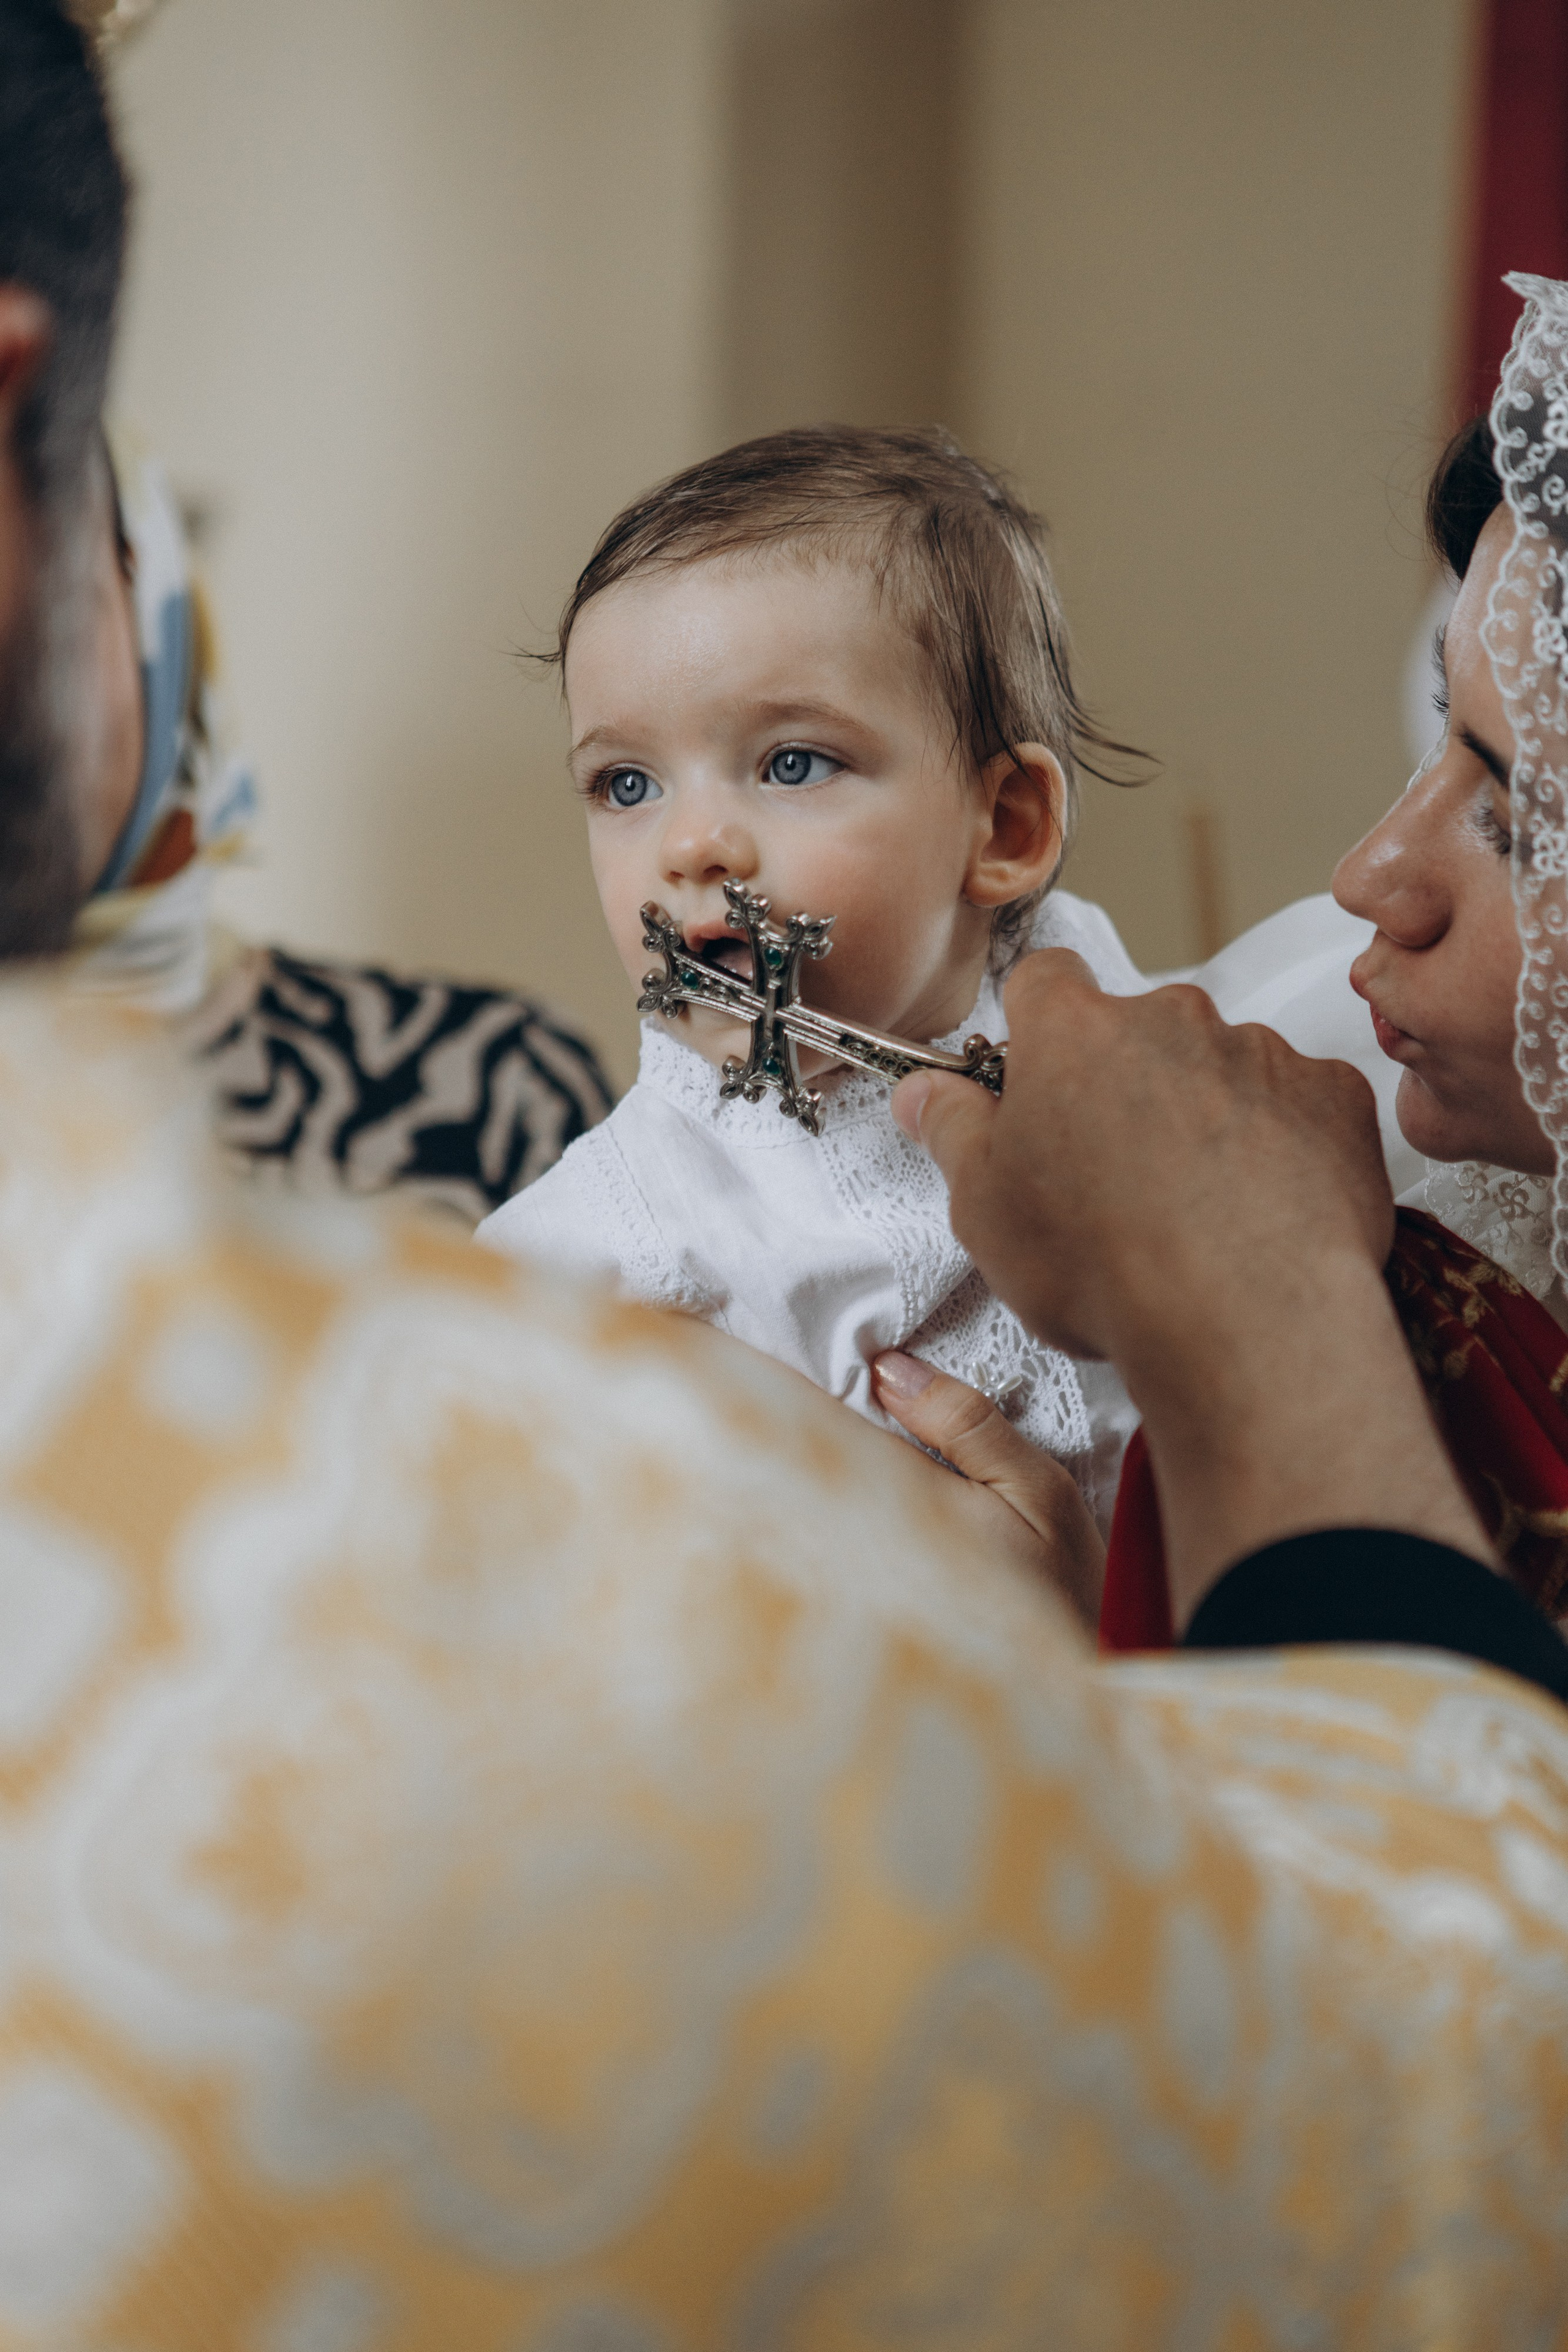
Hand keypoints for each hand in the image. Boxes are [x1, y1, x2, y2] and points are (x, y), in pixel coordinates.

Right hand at [892, 951, 1488, 1625]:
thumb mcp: (984, 1206)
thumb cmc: (1103, 1264)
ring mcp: (1260, 1052)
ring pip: (1220, 1067)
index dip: (1036, 1026)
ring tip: (1196, 1208)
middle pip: (1136, 1029)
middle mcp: (1170, 1018)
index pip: (1044, 981)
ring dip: (1204, 1114)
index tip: (1038, 1075)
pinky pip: (1299, 1105)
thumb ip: (952, 1130)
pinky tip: (1262, 1210)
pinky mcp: (1334, 1098)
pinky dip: (1281, 1143)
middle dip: (1125, 1083)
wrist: (1245, 1319)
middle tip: (1114, 1172)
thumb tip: (923, 1092)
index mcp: (1072, 1031)